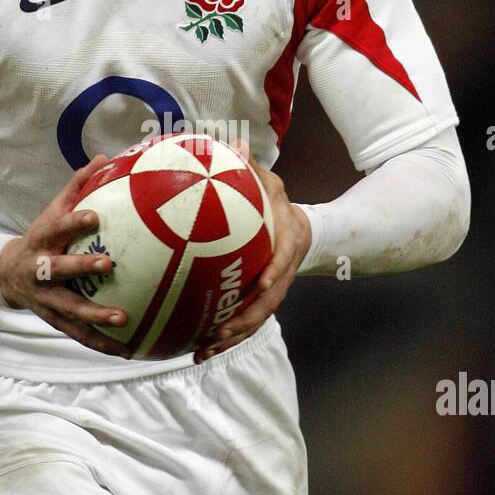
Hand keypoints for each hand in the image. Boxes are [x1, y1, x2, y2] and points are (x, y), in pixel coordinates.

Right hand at [0, 154, 134, 358]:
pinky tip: (128, 350)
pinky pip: (79, 335)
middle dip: (81, 267)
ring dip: (95, 317)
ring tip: (124, 319)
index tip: (94, 216)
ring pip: (70, 309)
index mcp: (43, 240)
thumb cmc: (42, 237)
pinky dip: (102, 344)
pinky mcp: (54, 320)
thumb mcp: (52, 210)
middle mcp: (41, 271)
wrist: (7, 275)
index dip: (73, 221)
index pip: (58, 228)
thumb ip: (77, 186)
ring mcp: (46, 299)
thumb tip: (104, 157)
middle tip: (109, 264)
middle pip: (59, 271)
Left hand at [193, 139, 310, 363]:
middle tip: (221, 331)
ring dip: (232, 338)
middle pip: (270, 301)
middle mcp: (281, 270)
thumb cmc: (273, 201)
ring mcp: (272, 288)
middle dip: (247, 320)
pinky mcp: (258, 300)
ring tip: (204, 351)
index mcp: (286, 240)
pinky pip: (243, 322)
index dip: (277, 269)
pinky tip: (197, 350)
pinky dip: (224, 338)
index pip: (285, 257)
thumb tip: (235, 143)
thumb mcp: (267, 181)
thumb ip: (251, 168)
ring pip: (256, 319)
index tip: (265, 280)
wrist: (296, 227)